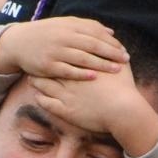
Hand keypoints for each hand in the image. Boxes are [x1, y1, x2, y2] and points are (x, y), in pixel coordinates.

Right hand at [0, 17, 127, 79]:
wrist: (18, 42)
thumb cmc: (46, 33)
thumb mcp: (65, 24)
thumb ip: (88, 27)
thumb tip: (111, 32)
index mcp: (69, 26)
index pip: (95, 33)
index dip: (111, 42)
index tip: (123, 50)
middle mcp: (64, 37)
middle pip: (92, 45)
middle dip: (111, 53)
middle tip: (125, 60)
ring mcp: (55, 52)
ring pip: (82, 58)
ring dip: (101, 64)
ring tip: (116, 70)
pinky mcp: (48, 66)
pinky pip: (68, 70)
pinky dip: (82, 73)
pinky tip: (94, 77)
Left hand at [29, 62, 157, 155]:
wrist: (123, 111)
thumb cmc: (124, 88)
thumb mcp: (122, 67)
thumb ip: (115, 55)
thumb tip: (118, 47)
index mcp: (82, 66)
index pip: (63, 55)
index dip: (55, 53)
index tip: (49, 50)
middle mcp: (71, 78)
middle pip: (49, 68)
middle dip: (41, 65)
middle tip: (34, 63)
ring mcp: (66, 94)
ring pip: (44, 85)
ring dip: (37, 81)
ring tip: (32, 79)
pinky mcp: (65, 110)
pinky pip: (46, 104)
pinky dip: (40, 99)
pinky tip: (37, 97)